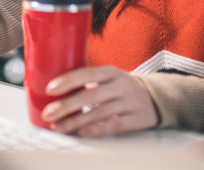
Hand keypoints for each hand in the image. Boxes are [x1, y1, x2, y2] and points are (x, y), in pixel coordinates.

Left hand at [41, 66, 158, 136]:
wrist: (154, 97)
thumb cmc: (119, 86)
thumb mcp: (108, 76)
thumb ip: (88, 79)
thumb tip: (55, 88)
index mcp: (111, 71)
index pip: (87, 73)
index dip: (68, 81)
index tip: (49, 89)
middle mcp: (122, 85)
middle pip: (91, 96)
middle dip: (66, 105)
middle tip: (48, 113)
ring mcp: (130, 102)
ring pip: (99, 113)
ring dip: (75, 122)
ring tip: (58, 126)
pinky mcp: (137, 119)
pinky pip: (113, 126)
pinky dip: (96, 130)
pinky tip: (81, 132)